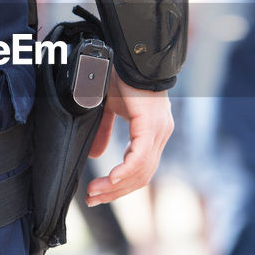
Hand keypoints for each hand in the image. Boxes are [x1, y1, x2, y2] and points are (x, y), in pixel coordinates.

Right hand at [84, 76, 173, 205]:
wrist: (130, 55)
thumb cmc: (121, 77)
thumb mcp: (109, 109)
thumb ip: (103, 132)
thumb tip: (94, 156)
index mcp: (153, 131)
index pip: (140, 169)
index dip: (119, 186)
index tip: (98, 194)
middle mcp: (160, 133)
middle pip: (142, 176)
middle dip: (116, 191)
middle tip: (93, 199)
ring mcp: (159, 130)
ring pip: (141, 171)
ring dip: (117, 186)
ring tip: (95, 193)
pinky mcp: (152, 125)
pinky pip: (140, 157)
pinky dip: (125, 171)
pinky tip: (111, 179)